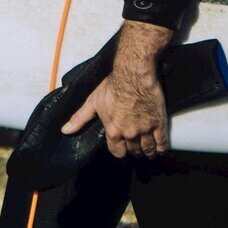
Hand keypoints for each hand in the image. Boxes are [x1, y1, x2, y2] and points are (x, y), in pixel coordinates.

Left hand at [60, 21, 173, 158]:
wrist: (133, 75)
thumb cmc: (112, 87)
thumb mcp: (93, 102)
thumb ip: (79, 118)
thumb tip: (65, 131)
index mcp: (112, 131)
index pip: (117, 151)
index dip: (120, 151)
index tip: (122, 149)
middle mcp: (129, 134)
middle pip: (133, 151)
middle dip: (134, 151)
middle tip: (136, 149)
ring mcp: (145, 130)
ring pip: (148, 149)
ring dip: (148, 152)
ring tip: (149, 152)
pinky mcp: (159, 123)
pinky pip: (162, 143)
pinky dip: (162, 148)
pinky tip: (160, 149)